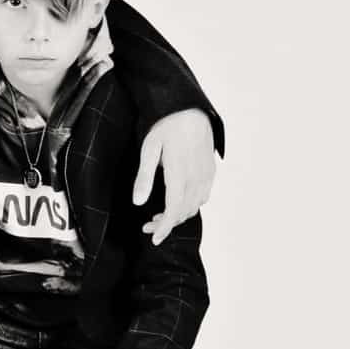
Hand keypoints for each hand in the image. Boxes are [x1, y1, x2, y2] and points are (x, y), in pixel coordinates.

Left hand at [134, 109, 215, 243]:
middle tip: (148, 227)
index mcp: (179, 174)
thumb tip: (138, 203)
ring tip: (158, 216)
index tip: (154, 238)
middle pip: (184, 212)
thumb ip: (144, 177)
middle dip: (166, 224)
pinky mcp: (210, 171)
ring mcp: (206, 175)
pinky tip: (176, 202)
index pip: (173, 210)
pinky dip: (190, 206)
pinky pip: (203, 196)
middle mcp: (196, 177)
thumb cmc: (166, 126)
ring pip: (195, 206)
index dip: (165, 227)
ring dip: (178, 216)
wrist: (191, 109)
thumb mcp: (149, 149)